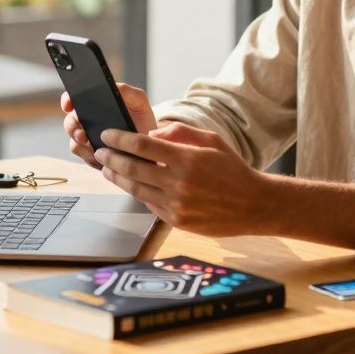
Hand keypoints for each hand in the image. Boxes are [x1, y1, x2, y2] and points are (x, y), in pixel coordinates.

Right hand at [61, 83, 157, 168]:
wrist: (152, 144)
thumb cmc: (142, 118)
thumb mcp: (138, 100)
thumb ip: (124, 90)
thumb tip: (109, 85)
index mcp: (95, 104)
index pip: (73, 99)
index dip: (67, 100)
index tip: (69, 105)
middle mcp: (88, 121)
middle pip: (70, 121)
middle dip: (72, 126)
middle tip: (82, 132)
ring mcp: (88, 139)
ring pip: (74, 141)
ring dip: (79, 143)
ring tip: (90, 143)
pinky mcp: (93, 155)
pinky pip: (84, 156)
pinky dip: (89, 156)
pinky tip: (99, 154)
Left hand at [94, 122, 271, 235]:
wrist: (253, 205)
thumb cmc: (233, 168)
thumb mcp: (212, 140)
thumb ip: (180, 132)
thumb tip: (151, 135)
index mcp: (187, 159)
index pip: (142, 145)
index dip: (120, 138)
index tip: (108, 134)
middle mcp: (179, 183)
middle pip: (133, 168)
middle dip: (111, 158)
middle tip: (100, 151)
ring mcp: (176, 205)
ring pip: (136, 188)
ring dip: (117, 177)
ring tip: (107, 168)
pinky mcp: (176, 220)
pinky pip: (148, 204)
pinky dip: (136, 192)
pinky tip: (129, 184)